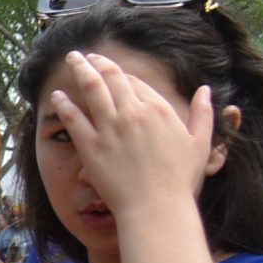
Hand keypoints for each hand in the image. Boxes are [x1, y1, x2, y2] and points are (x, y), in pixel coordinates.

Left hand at [46, 47, 218, 217]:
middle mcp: (133, 114)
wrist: (156, 207)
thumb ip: (204, 113)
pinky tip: (57, 95)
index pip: (135, 83)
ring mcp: (111, 129)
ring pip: (92, 90)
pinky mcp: (91, 147)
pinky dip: (64, 104)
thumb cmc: (180, 179)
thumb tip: (205, 90)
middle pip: (112, 79)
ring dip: (79, 71)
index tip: (109, 67)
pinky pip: (74, 119)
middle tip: (84, 55)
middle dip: (97, 63)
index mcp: (158, 110)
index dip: (120, 73)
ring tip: (71, 60)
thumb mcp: (201, 143)